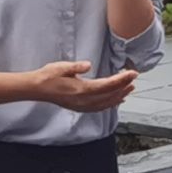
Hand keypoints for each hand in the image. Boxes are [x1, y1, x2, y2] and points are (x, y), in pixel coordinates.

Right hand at [14, 61, 137, 113]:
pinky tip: (116, 101)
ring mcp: (82, 105)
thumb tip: (88, 65)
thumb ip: (76, 66)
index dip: (121, 80)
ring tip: (129, 89)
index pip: (106, 85)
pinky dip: (110, 104)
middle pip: (109, 95)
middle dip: (123, 87)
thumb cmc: (48, 76)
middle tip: (134, 79)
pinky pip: (99, 107)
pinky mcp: (80, 107)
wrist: (37, 88)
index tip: (132, 74)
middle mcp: (83, 100)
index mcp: (80, 89)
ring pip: (106, 103)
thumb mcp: (61, 67)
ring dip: (119, 96)